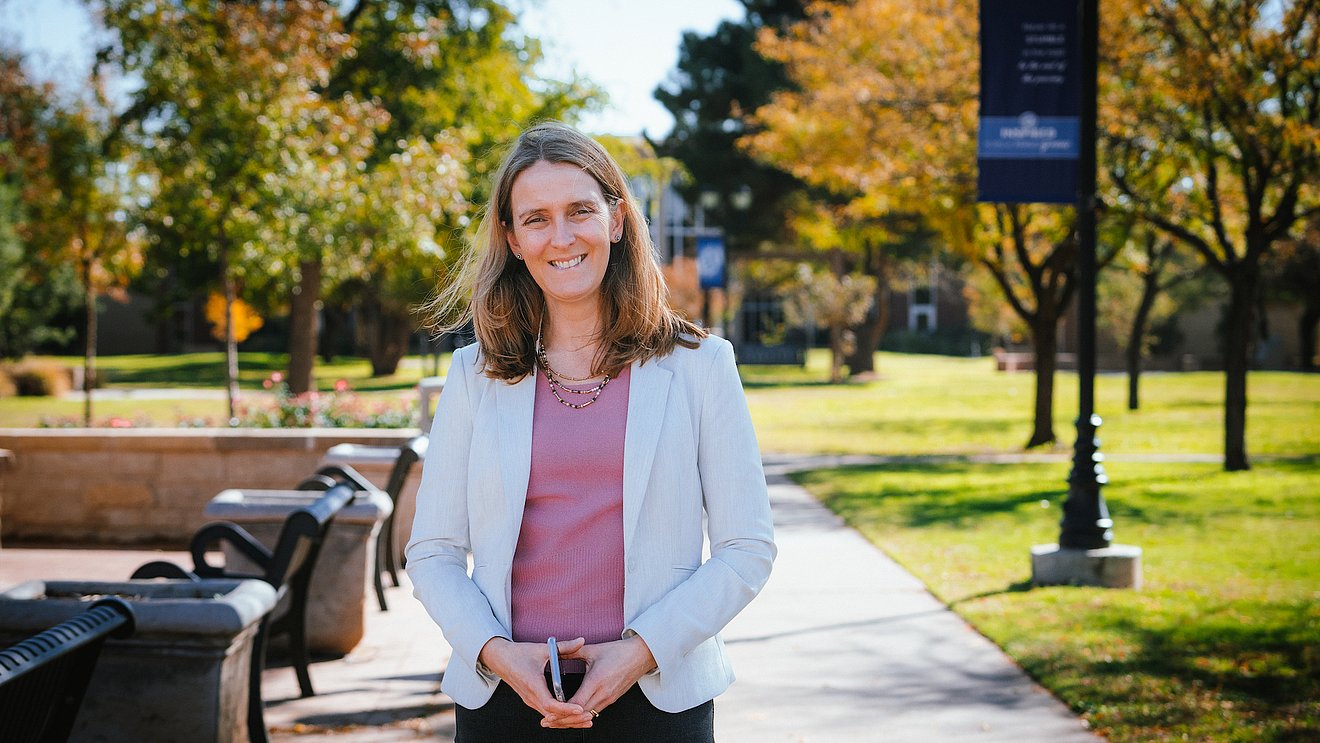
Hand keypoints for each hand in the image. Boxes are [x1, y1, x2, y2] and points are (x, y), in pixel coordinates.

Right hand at [476, 637, 593, 727]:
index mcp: (533, 684)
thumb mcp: (542, 649)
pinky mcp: (530, 700)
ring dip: (566, 719)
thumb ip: (564, 646)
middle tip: (589, 718)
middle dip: (571, 718)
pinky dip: (559, 715)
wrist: (499, 658)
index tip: (580, 708)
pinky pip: (546, 712)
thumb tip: (582, 640)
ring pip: (550, 716)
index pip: (551, 704)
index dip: (566, 708)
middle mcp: (531, 696)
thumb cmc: (519, 653)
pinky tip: (571, 715)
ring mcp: (530, 700)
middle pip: (553, 715)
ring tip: (584, 719)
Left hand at [544, 635, 656, 727]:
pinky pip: (595, 712)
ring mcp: (609, 698)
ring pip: (587, 716)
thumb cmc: (619, 652)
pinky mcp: (612, 699)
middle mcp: (603, 693)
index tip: (549, 713)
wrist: (640, 655)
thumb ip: (572, 652)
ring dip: (572, 720)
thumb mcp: (592, 650)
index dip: (561, 711)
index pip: (576, 704)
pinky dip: (582, 716)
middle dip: (562, 720)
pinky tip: (573, 715)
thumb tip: (556, 652)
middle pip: (580, 715)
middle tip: (547, 722)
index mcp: (596, 681)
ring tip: (556, 721)